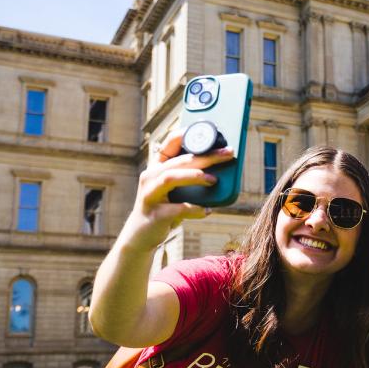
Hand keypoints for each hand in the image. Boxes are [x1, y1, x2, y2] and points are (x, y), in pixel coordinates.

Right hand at [121, 131, 233, 251]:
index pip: (169, 144)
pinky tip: (207, 210)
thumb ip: (188, 180)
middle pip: (179, 161)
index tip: (208, 130)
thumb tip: (220, 173)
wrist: (140, 237)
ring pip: (171, 178)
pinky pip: (178, 209)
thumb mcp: (173, 192)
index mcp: (156, 168)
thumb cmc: (162, 210)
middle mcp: (150, 177)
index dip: (187, 134)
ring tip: (213, 180)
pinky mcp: (155, 214)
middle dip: (206, 156)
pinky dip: (194, 209)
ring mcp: (150, 195)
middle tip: (228, 153)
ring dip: (194, 176)